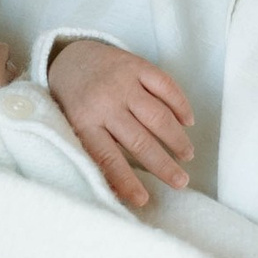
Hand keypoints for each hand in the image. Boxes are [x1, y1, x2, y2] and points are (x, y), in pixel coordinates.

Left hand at [47, 36, 194, 208]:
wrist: (69, 57)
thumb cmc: (73, 101)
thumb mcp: (73, 127)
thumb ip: (94, 153)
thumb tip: (117, 193)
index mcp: (84, 122)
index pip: (108, 158)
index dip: (127, 181)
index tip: (143, 200)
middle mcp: (104, 102)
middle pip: (139, 140)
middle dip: (163, 165)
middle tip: (180, 181)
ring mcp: (122, 82)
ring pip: (158, 115)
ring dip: (176, 138)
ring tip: (186, 155)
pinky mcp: (137, 64)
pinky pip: (166, 86)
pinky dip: (180, 105)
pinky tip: (188, 122)